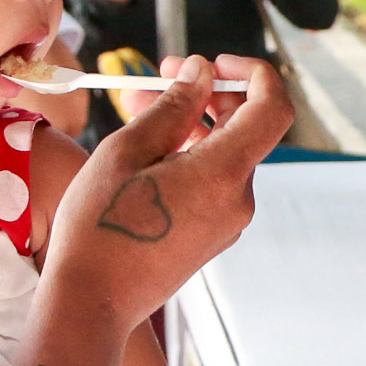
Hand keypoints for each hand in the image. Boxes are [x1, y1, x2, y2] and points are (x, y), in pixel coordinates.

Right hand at [36, 55, 290, 341]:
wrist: (92, 302)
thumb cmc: (99, 226)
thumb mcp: (126, 152)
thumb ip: (171, 106)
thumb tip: (201, 72)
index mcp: (224, 174)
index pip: (273, 107)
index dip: (252, 73)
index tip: (213, 63)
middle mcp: (238, 198)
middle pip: (245, 127)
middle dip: (205, 94)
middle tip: (158, 74)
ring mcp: (229, 220)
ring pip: (223, 153)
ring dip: (190, 123)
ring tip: (137, 106)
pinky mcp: (213, 234)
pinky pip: (212, 181)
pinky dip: (188, 155)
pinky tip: (145, 149)